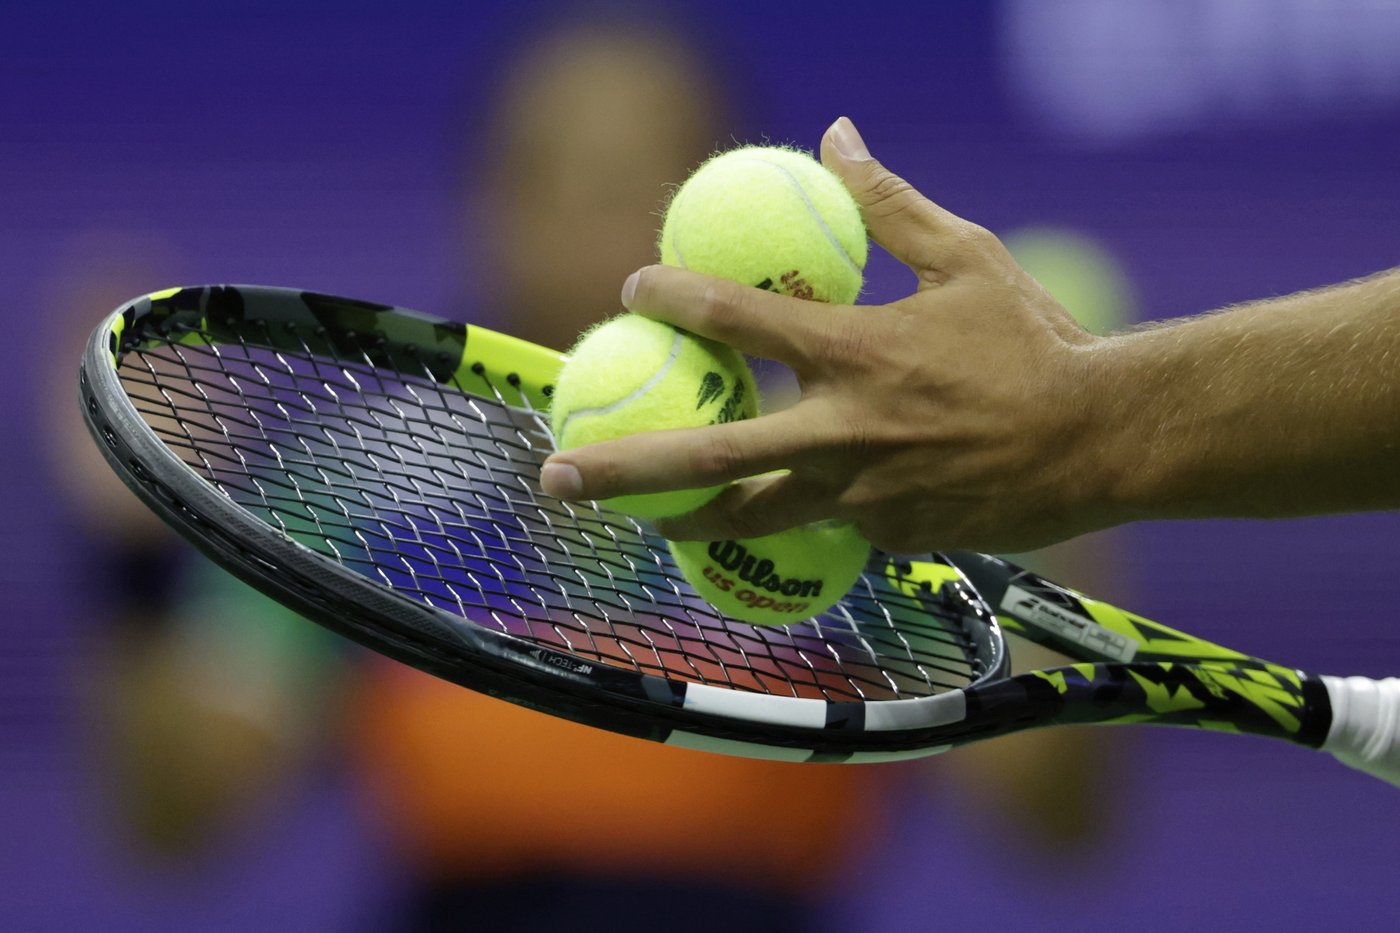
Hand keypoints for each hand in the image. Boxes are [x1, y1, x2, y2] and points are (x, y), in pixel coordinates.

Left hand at [541, 117, 1114, 552]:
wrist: (1106, 440)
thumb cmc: (1037, 341)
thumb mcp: (968, 256)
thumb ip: (889, 202)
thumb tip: (835, 135)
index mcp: (858, 352)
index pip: (741, 320)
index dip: (676, 298)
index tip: (631, 289)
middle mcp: (846, 431)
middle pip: (710, 457)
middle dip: (624, 469)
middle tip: (555, 475)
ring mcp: (864, 495)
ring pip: (752, 519)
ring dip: (682, 521)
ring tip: (631, 522)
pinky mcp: (890, 537)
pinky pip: (828, 526)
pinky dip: (798, 514)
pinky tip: (769, 513)